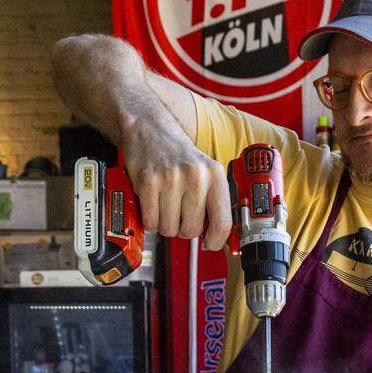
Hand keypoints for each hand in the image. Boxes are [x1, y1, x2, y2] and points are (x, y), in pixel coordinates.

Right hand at [121, 130, 231, 249]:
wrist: (150, 130)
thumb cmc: (179, 157)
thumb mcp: (206, 173)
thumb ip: (213, 202)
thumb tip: (217, 237)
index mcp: (215, 176)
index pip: (222, 222)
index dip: (216, 240)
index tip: (210, 243)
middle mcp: (196, 176)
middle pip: (191, 230)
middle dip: (182, 228)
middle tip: (178, 212)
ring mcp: (171, 179)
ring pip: (169, 228)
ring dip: (164, 223)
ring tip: (164, 204)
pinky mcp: (149, 182)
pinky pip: (151, 221)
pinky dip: (149, 218)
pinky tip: (152, 203)